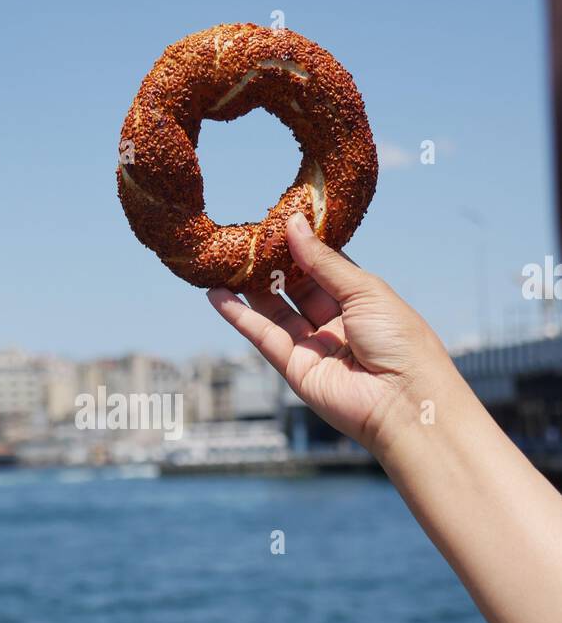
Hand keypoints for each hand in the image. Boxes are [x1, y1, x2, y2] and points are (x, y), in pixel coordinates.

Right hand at [207, 212, 455, 457]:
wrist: (404, 400)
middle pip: (295, 288)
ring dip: (249, 289)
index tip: (275, 222)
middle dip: (271, 265)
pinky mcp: (295, 370)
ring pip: (275, 312)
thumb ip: (322, 260)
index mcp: (360, 301)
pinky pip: (264, 338)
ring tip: (223, 262)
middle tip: (243, 240)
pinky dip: (240, 317)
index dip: (300, 246)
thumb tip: (294, 223)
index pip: (323, 267)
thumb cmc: (399, 340)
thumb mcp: (363, 289)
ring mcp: (314, 348)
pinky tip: (217, 296)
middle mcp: (336, 324)